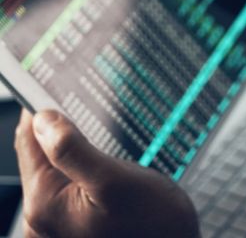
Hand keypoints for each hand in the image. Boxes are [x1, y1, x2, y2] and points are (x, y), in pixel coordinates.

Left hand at [15, 109, 198, 237]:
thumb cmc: (153, 227)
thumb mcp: (115, 181)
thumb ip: (72, 150)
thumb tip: (42, 119)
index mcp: (44, 205)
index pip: (29, 142)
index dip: (42, 110)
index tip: (58, 84)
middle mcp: (42, 221)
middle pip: (41, 156)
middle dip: (61, 131)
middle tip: (89, 105)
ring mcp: (56, 227)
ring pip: (57, 171)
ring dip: (74, 149)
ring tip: (101, 133)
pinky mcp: (73, 228)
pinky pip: (69, 187)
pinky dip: (82, 168)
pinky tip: (104, 162)